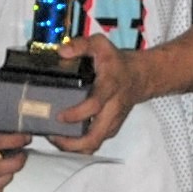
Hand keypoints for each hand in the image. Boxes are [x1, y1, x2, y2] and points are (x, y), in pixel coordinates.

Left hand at [44, 34, 150, 153]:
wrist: (140, 77)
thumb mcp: (101, 45)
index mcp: (110, 86)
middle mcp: (112, 108)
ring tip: (54, 138)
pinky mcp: (110, 129)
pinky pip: (95, 143)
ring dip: (73, 147)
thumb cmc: (116, 62)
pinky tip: (63, 138)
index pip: (95, 105)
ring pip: (94, 144)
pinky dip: (79, 145)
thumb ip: (81, 45)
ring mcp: (112, 121)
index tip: (60, 116)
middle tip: (52, 136)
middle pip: (95, 136)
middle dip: (72, 142)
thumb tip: (62, 52)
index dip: (77, 114)